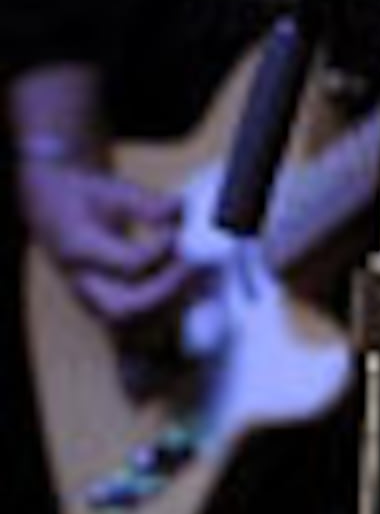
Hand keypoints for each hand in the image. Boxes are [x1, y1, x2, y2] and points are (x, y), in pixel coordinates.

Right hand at [15, 151, 199, 340]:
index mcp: (79, 249)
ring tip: (195, 277)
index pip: (128, 265)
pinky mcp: (100, 305)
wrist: (51, 209)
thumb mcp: (111, 190)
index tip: (179, 231)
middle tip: (193, 264)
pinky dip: (162, 311)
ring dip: (167, 305)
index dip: (162, 251)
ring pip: (128, 323)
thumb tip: (182, 208)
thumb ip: (145, 202)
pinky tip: (188, 289)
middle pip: (123, 309)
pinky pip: (130, 323)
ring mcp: (89, 299)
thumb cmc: (82, 198)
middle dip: (167, 291)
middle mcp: (82, 282)